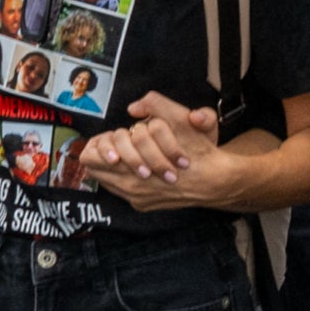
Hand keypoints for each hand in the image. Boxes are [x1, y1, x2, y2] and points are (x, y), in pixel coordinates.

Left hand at [74, 91, 227, 206]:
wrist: (216, 182)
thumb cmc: (199, 150)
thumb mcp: (181, 119)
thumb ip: (156, 105)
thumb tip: (134, 108)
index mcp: (134, 168)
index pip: (92, 158)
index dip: (99, 144)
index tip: (113, 137)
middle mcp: (131, 189)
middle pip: (97, 169)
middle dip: (106, 154)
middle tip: (119, 145)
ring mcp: (137, 199)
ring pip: (108, 181)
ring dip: (114, 167)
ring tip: (127, 156)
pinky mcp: (144, 205)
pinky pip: (121, 191)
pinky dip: (125, 178)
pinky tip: (139, 168)